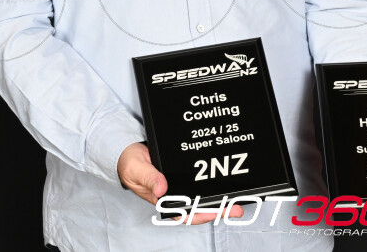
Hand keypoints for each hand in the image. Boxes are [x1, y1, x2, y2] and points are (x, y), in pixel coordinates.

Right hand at [116, 142, 242, 223]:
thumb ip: (149, 178)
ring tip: (237, 199)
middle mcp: (174, 195)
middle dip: (219, 210)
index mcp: (162, 200)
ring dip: (219, 199)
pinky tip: (226, 182)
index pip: (184, 214)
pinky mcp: (183, 176)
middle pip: (198, 207)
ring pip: (202, 197)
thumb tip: (161, 189)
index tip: (215, 213)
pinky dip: (212, 183)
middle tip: (237, 209)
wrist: (128, 150)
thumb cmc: (130, 163)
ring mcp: (179, 186)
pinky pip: (199, 183)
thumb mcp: (137, 168)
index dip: (201, 215)